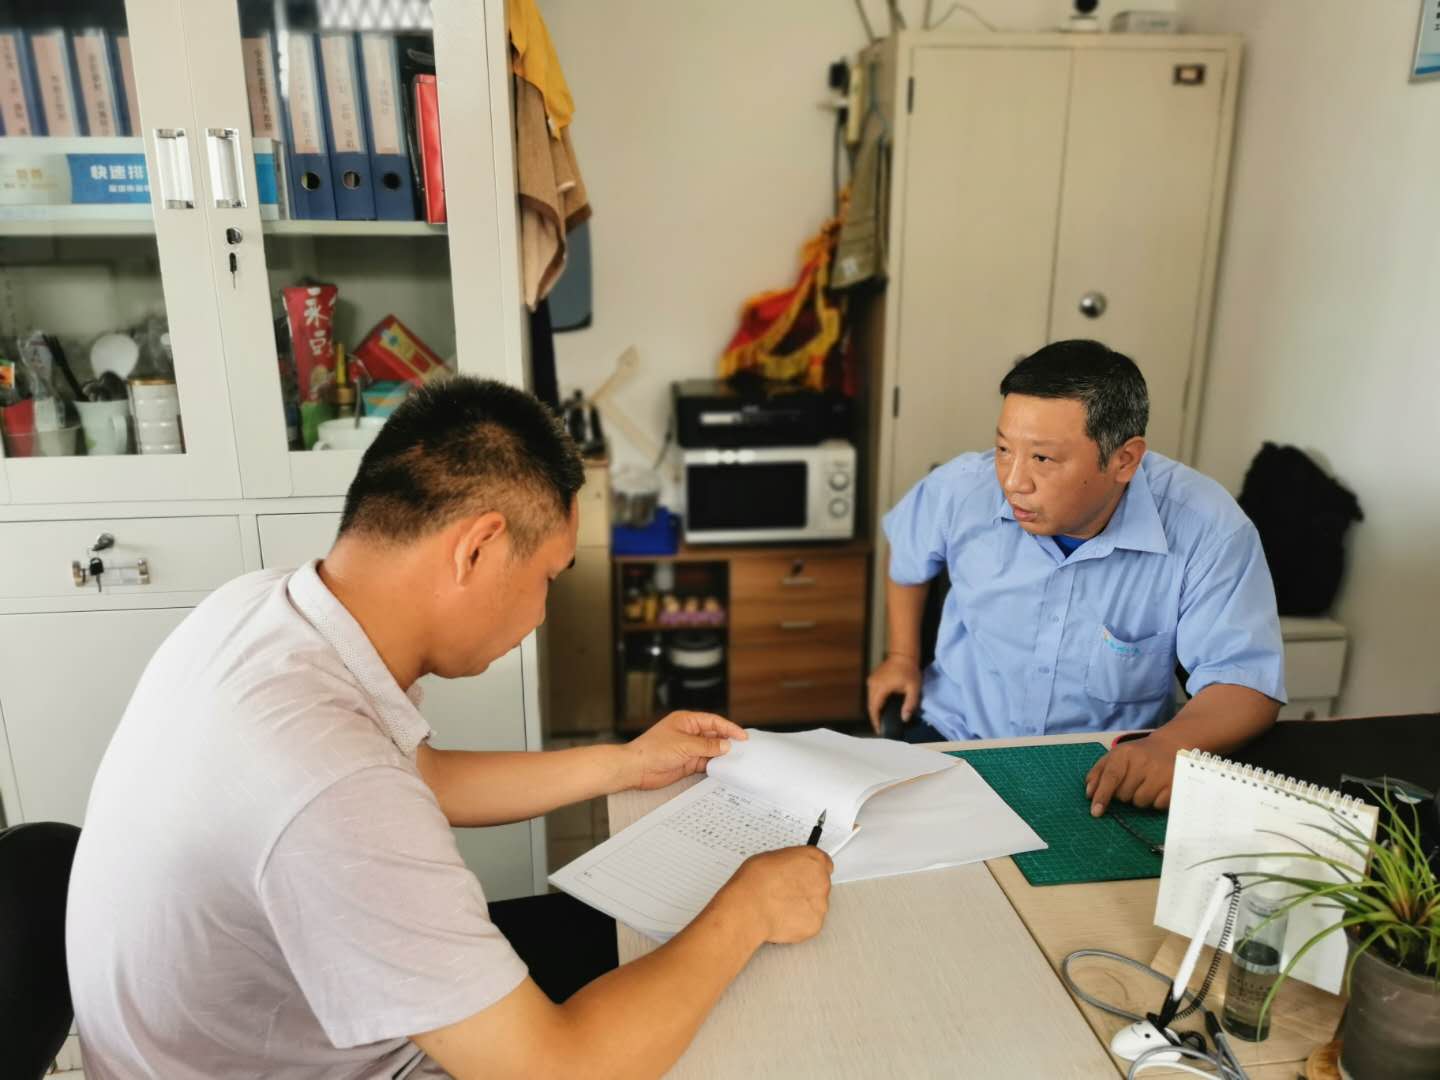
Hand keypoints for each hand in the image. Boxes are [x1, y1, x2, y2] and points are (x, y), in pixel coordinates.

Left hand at [626, 711, 747, 790]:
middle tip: (744, 749)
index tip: (742, 736)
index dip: (729, 728)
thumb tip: (726, 746)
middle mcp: (689, 733)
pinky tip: (724, 768)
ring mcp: (688, 748)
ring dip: (722, 755)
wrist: (636, 768)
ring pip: (711, 750)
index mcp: (686, 721)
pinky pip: (705, 762)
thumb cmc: (652, 750)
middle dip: (727, 741)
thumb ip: (707, 746)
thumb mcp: (684, 745)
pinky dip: (714, 765)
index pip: (713, 721)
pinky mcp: (687, 763)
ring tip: (737, 760)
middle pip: (714, 735)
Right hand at [719, 847, 832, 944]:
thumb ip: (788, 863)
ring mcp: (820, 905)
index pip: (824, 862)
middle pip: (820, 885)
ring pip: (815, 905)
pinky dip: (798, 923)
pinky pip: (809, 923)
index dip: (811, 870)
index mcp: (813, 859)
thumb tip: (786, 868)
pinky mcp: (815, 925)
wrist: (750, 909)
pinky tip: (782, 918)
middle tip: (786, 892)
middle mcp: (821, 881)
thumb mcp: (770, 857)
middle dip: (806, 889)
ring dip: (803, 906)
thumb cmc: (755, 882)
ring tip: (780, 907)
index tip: (805, 873)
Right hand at [866, 654, 920, 732]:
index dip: (876, 720)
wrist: (903, 655)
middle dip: (874, 718)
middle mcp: (873, 684)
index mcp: (882, 687)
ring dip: (874, 710)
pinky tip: (880, 708)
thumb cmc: (909, 671)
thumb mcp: (914, 688)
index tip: (879, 730)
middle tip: (880, 728)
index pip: (875, 708)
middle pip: (870, 705)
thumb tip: (904, 719)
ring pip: (869, 700)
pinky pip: (871, 694)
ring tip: (880, 720)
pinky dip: (874, 703)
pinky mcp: (872, 679)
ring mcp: (871, 681)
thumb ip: (910, 704)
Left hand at [1084, 736, 1180, 815]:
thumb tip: (1089, 793)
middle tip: (1132, 782)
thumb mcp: (1115, 756)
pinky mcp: (1175, 784)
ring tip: (1145, 784)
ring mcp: (1161, 773)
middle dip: (1123, 794)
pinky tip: (1158, 788)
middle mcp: (1143, 762)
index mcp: (1125, 753)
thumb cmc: (1137, 755)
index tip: (1096, 812)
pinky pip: (1157, 805)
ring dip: (1139, 799)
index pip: (1111, 777)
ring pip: (1140, 802)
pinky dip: (1155, 801)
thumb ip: (1098, 773)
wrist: (1170, 746)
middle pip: (1123, 795)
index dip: (1102, 795)